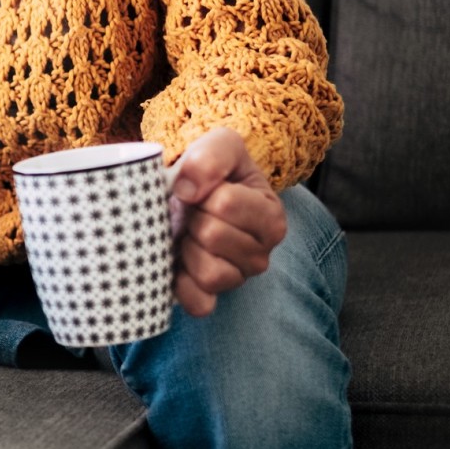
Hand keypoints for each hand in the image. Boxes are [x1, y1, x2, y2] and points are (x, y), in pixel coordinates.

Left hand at [169, 128, 285, 316]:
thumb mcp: (221, 144)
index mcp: (271, 216)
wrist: (192, 192)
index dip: (201, 191)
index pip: (226, 203)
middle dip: (192, 218)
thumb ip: (212, 155)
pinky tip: (178, 262)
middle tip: (192, 211)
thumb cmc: (212, 171)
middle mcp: (262, 253)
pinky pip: (199, 304)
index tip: (202, 188)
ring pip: (210, 273)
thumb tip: (186, 190)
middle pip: (213, 236)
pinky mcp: (212, 298)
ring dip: (187, 248)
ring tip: (188, 233)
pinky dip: (181, 285)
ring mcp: (238, 278)